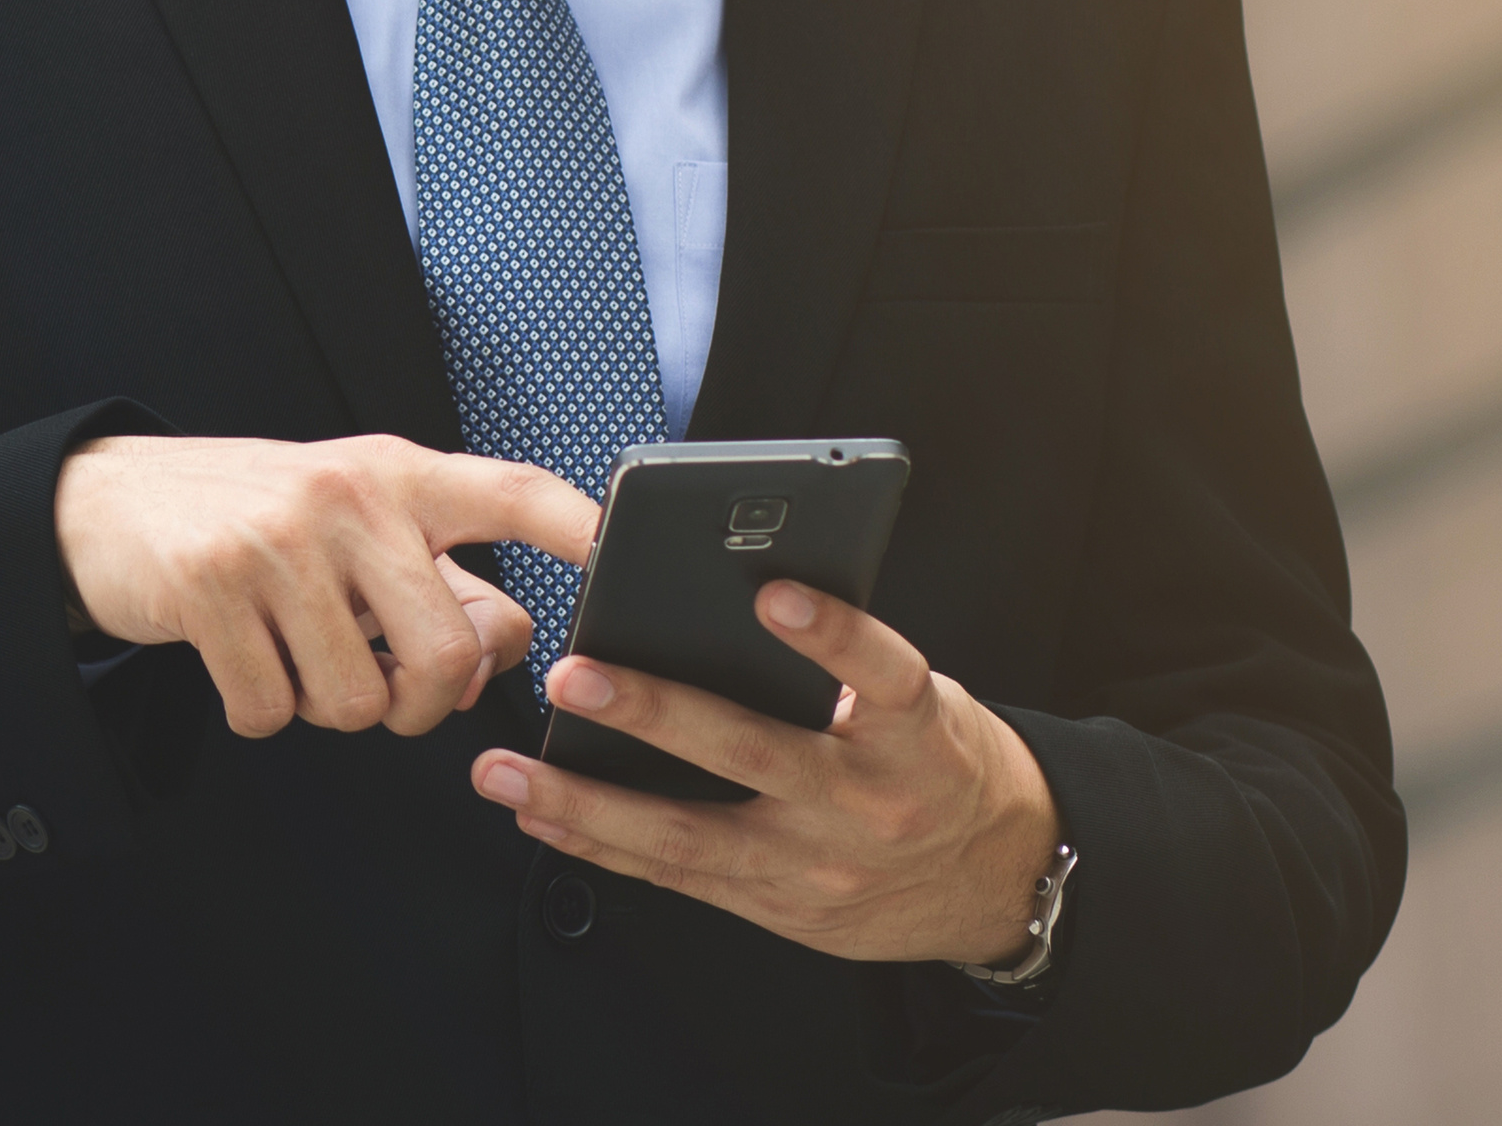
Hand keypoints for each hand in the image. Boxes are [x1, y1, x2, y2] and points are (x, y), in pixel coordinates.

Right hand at [56, 434, 598, 737]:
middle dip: (424, 706)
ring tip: (300, 654)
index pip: (514, 493)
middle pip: (448, 653)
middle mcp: (351, 495)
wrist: (109, 502)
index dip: (580, 527)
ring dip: (332, 709)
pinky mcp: (210, 587)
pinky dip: (264, 713)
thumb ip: (445, 587)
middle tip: (390, 690)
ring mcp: (279, 539)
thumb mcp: (363, 529)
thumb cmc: (267, 523)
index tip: (627, 555)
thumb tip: (495, 662)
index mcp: (403, 476)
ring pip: (359, 701)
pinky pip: (273, 712)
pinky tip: (245, 661)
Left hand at [471, 582, 1062, 965]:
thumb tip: (746, 598)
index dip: (834, 636)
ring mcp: (817, 867)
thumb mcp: (929, 704)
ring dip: (586, 803)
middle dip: (653, 715)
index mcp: (920, 739)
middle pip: (753, 754)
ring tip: (505, 772)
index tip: (774, 592)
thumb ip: (851, 669)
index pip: (885, 676)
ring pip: (689, 835)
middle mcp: (867, 806)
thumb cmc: (945, 763)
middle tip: (573, 674)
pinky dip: (603, 845)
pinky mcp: (780, 908)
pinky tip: (542, 816)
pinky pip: (678, 877)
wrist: (995, 879)